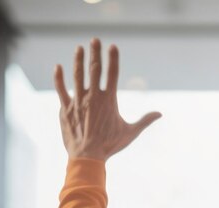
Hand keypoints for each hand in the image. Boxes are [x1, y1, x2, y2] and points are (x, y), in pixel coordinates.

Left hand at [54, 38, 161, 161]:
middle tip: (94, 40)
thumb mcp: (130, 133)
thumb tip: (160, 113)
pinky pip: (61, 90)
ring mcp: (78, 102)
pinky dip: (59, 78)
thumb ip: (145, 121)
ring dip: (78, 60)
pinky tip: (58, 67)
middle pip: (94, 69)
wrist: (87, 157)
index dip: (112, 58)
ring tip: (79, 48)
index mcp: (109, 100)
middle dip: (95, 53)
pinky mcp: (65, 109)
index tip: (112, 46)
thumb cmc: (109, 146)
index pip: (112, 73)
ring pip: (77, 76)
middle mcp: (93, 97)